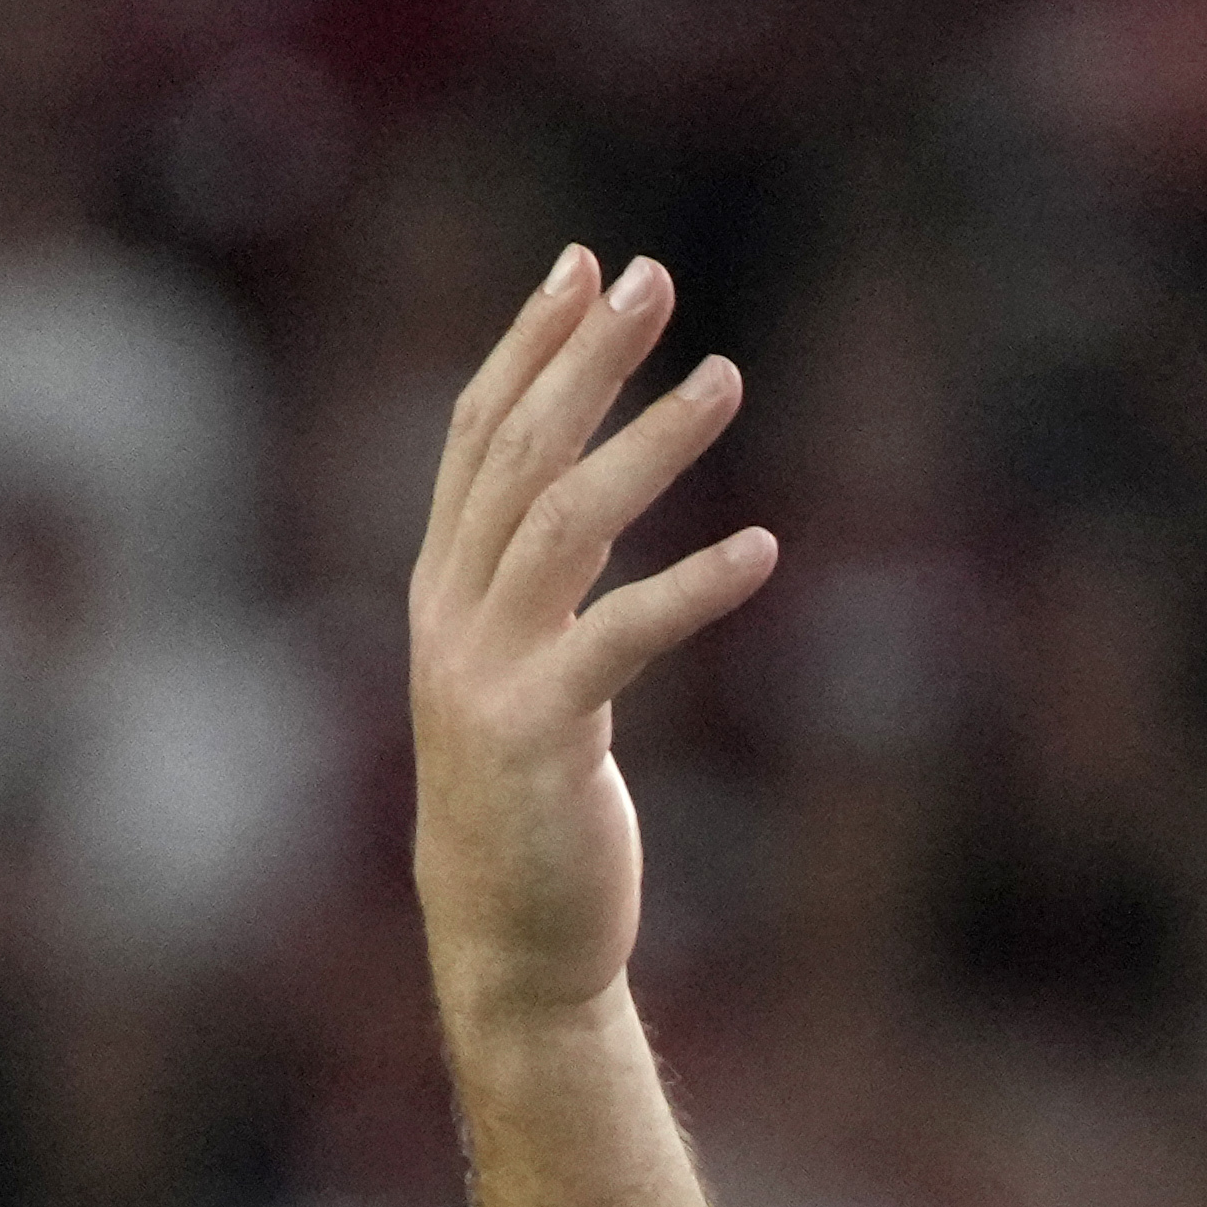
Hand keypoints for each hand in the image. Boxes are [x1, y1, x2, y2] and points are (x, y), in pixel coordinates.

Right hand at [407, 248, 776, 1041]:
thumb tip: (593, 503)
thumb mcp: (527, 674)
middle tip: (650, 278)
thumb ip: (544, 589)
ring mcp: (487, 670)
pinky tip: (762, 548)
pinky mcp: (542, 732)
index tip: (583, 267)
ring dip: (650, 442)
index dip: (528, 345)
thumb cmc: (532, 805)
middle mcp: (451, 613)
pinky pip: (625, 636)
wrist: (510, 938)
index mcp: (444, 588)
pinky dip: (695, 586)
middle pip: (517, 452)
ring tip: (726, 378)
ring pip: (566, 521)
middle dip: (584, 357)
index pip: (478, 435)